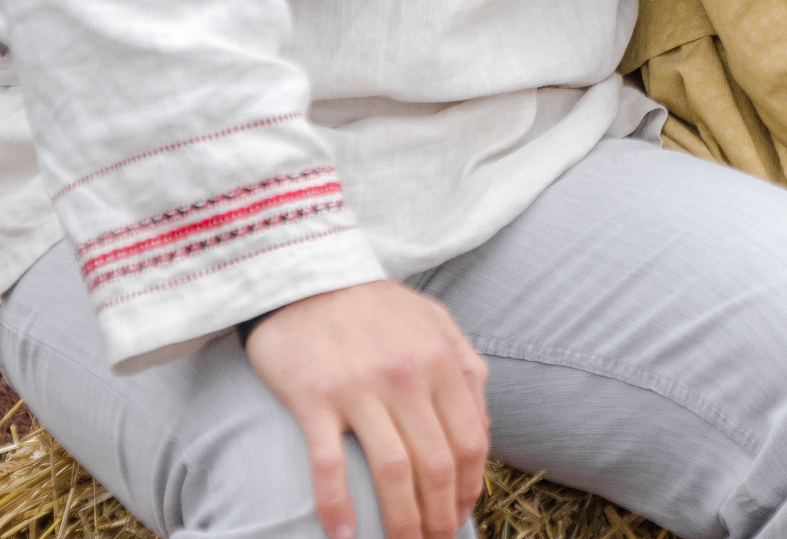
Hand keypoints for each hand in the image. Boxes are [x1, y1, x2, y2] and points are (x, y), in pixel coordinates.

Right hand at [246, 280, 490, 538]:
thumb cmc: (372, 304)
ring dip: (401, 523)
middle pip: (435, 466)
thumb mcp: (434, 321)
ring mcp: (359, 389)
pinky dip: (337, 507)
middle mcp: (406, 377)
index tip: (459, 515)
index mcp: (440, 360)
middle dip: (439, 517)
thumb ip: (466, 368)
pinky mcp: (314, 399)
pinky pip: (330, 465)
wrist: (304, 273)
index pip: (469, 443)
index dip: (469, 489)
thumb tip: (483, 429)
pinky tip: (344, 534)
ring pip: (392, 474)